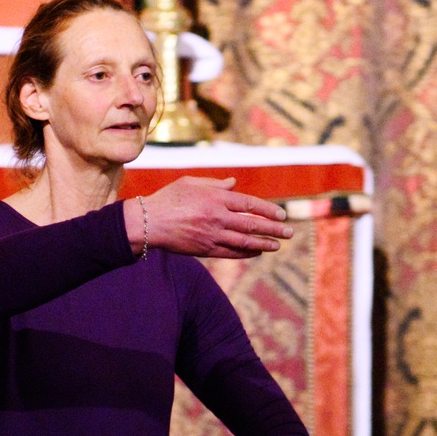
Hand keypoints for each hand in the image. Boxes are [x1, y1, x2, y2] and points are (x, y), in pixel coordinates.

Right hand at [129, 177, 292, 258]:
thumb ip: (215, 184)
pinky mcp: (205, 249)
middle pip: (252, 224)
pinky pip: (232, 252)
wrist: (147, 222)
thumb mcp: (191, 183)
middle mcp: (217, 217)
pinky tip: (257, 252)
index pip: (250, 204)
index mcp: (215, 198)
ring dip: (264, 243)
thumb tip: (233, 184)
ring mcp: (212, 235)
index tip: (282, 215)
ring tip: (278, 245)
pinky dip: (247, 252)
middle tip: (289, 232)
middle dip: (273, 229)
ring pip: (245, 241)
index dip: (268, 210)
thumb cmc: (168, 198)